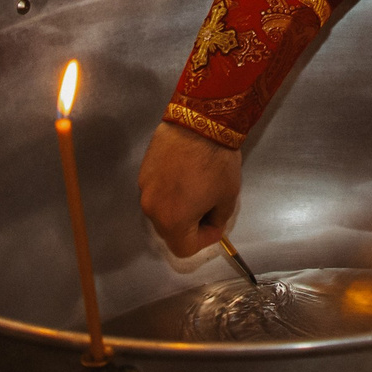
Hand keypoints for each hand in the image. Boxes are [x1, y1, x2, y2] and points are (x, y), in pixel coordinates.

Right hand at [138, 120, 242, 258]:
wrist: (198, 122)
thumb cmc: (216, 163)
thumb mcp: (228, 197)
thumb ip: (218, 219)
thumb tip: (211, 222)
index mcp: (173, 222)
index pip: (185, 248)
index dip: (204, 240)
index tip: (217, 223)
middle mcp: (152, 210)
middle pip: (170, 231)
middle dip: (190, 225)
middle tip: (209, 206)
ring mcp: (144, 189)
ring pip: (162, 210)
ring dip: (178, 207)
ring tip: (196, 188)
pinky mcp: (143, 170)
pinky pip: (157, 190)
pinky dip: (170, 190)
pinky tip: (185, 173)